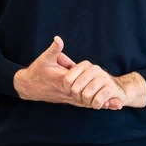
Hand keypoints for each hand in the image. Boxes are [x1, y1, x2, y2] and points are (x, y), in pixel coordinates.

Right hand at [13, 37, 145, 109]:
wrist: (28, 86)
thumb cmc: (37, 71)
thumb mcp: (44, 58)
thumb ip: (54, 49)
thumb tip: (58, 39)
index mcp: (63, 80)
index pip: (83, 86)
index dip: (96, 90)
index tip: (109, 91)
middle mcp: (67, 91)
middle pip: (88, 98)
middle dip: (103, 101)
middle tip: (118, 104)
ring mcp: (66, 97)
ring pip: (85, 103)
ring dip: (99, 105)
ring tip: (114, 106)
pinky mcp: (66, 99)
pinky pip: (80, 104)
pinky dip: (91, 105)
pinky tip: (102, 106)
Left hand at [63, 61, 145, 109]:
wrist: (118, 89)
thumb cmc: (94, 84)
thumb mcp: (82, 75)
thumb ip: (68, 66)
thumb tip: (59, 55)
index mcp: (85, 65)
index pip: (67, 80)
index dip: (67, 90)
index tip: (72, 93)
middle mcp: (94, 69)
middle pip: (75, 89)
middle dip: (77, 98)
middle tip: (83, 99)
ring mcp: (104, 77)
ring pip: (86, 95)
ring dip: (87, 102)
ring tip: (91, 101)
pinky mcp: (112, 88)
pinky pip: (97, 100)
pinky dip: (96, 105)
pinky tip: (98, 103)